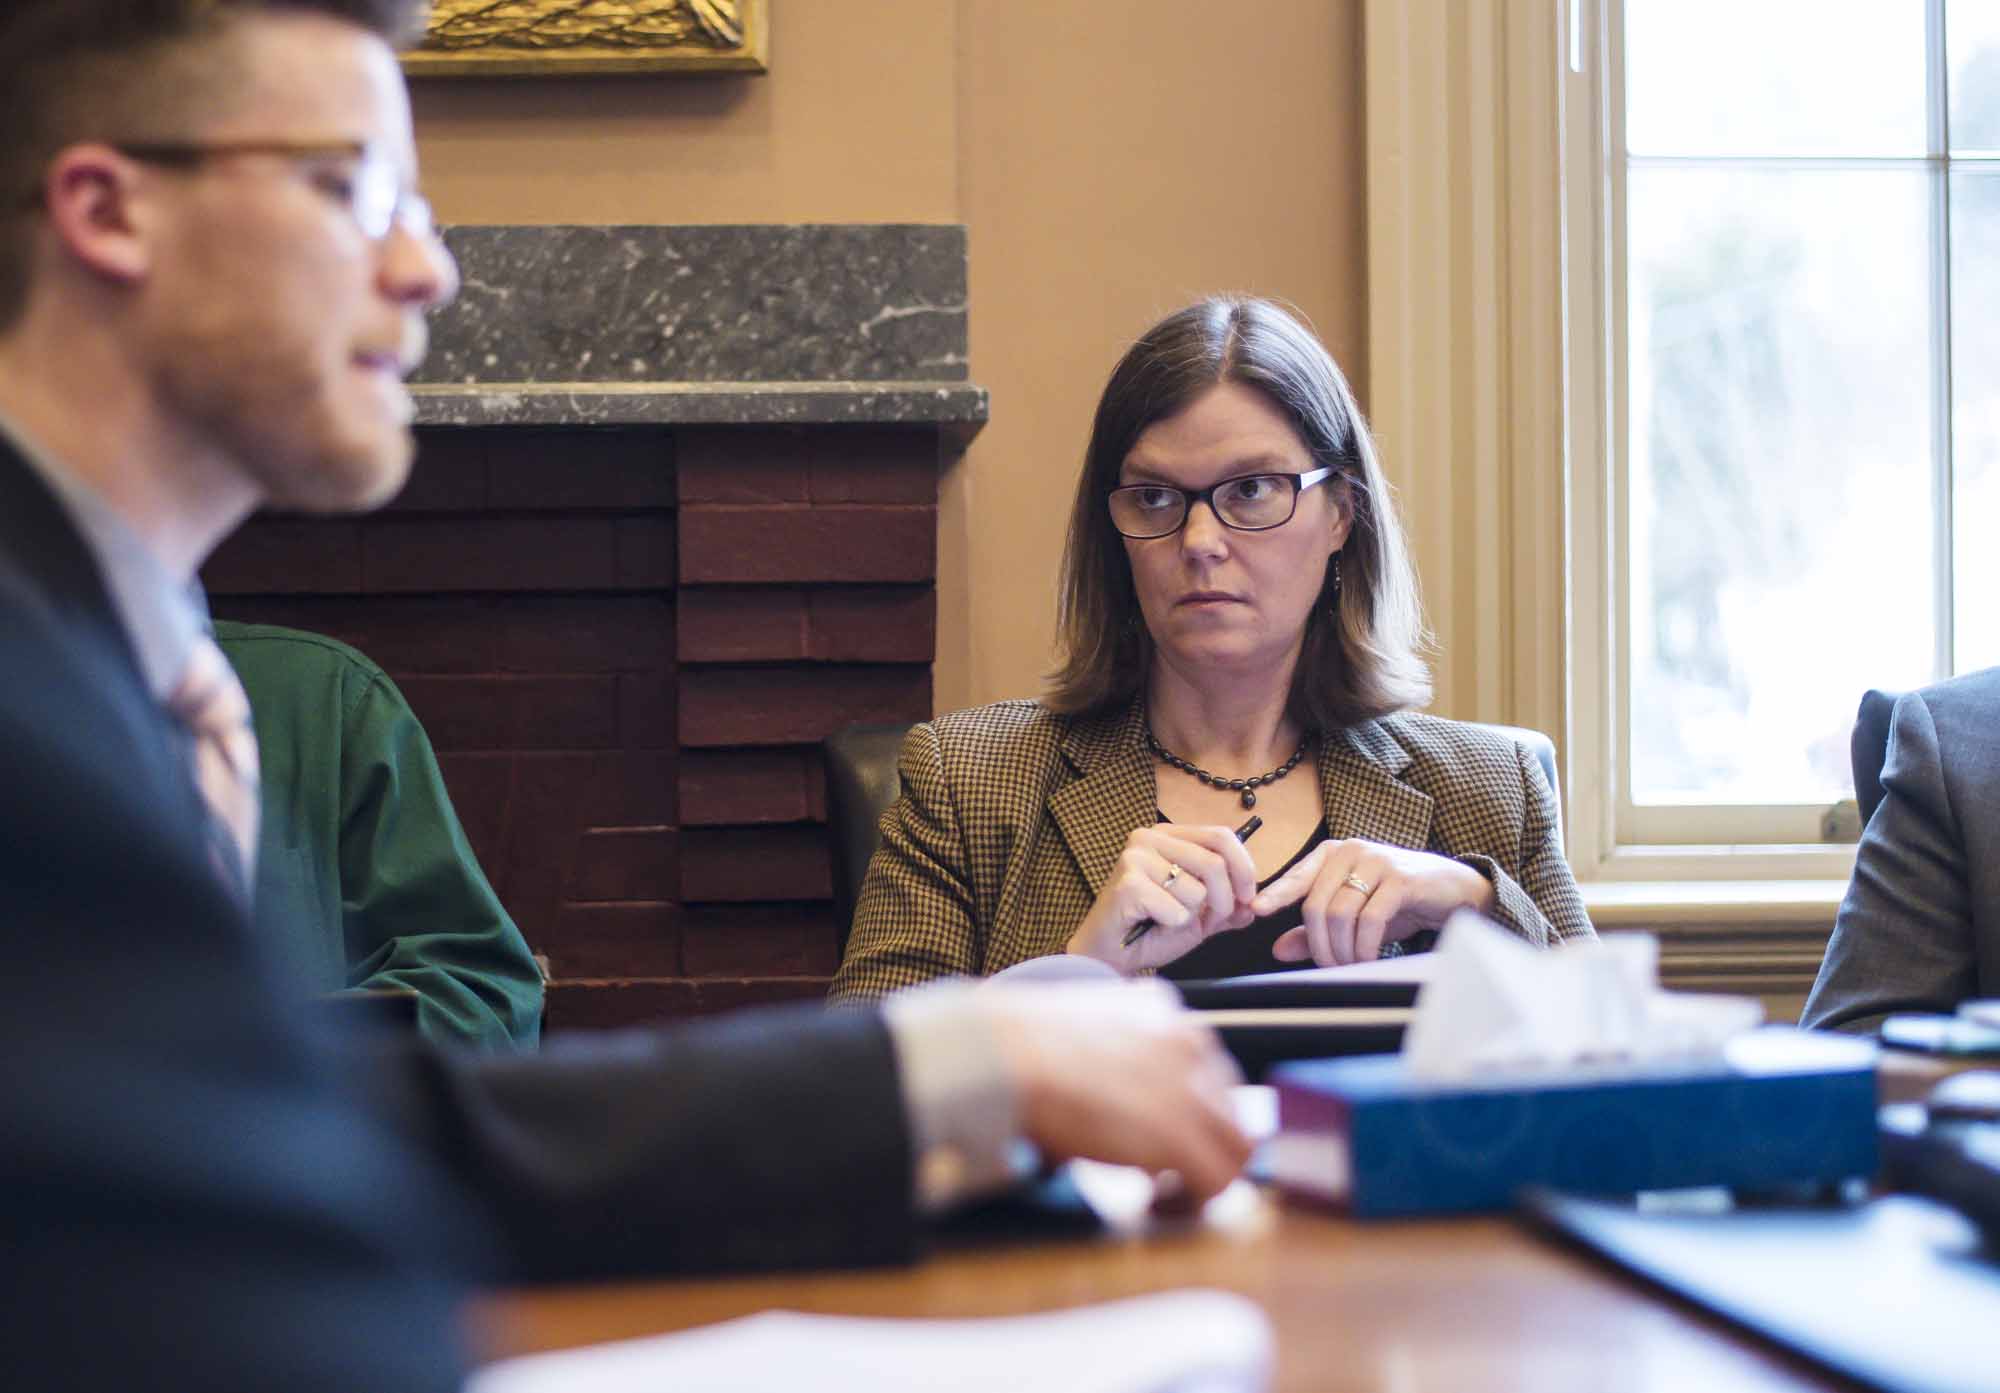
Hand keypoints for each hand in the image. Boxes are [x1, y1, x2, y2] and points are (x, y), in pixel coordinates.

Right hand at [979, 980, 1251, 1204]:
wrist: (1004, 1054)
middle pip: (1228, 1104)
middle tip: (1161, 1169)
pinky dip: (1194, 1201)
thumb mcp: (1078, 1030)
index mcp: (1161, 1010)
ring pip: (1236, 1145)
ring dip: (1204, 1173)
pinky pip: (1217, 1180)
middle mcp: (1188, 1041)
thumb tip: (1097, 1094)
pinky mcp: (1181, 1133)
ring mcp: (1191, 1086)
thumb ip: (1107, 1052)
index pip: (1203, 1065)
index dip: (1186, 1107)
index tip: (1155, 1130)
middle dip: (1201, 1140)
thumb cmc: (1016, 1045)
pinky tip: (1154, 1204)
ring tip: (1162, 1195)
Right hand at [1064, 822, 1258, 971]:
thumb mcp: (1200, 914)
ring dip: (1193, 917)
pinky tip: (1153, 923)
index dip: (1244, 868)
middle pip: (1214, 863)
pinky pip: (1177, 909)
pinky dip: (1173, 925)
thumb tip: (1255, 903)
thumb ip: (1228, 906)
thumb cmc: (1150, 930)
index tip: (1248, 898)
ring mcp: (1136, 857)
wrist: (1110, 955)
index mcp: (1170, 836)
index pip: (1221, 836)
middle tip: (1211, 921)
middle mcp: (1150, 837)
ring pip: (1197, 890)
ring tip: (1168, 920)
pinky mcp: (1127, 883)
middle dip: (1224, 901)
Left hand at [1252, 838, 1496, 965]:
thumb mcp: (1353, 916)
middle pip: (1315, 906)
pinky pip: (1369, 918)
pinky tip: (1369, 958)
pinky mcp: (1400, 878)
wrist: (1452, 890)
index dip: (1275, 893)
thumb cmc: (1397, 901)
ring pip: (1340, 914)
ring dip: (1342, 950)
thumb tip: (1277, 950)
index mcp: (1332, 855)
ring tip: (1352, 965)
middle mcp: (1350, 852)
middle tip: (1330, 967)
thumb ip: (1316, 931)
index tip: (1256, 910)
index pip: (1296, 876)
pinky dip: (1365, 946)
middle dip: (1320, 945)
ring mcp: (1376, 861)